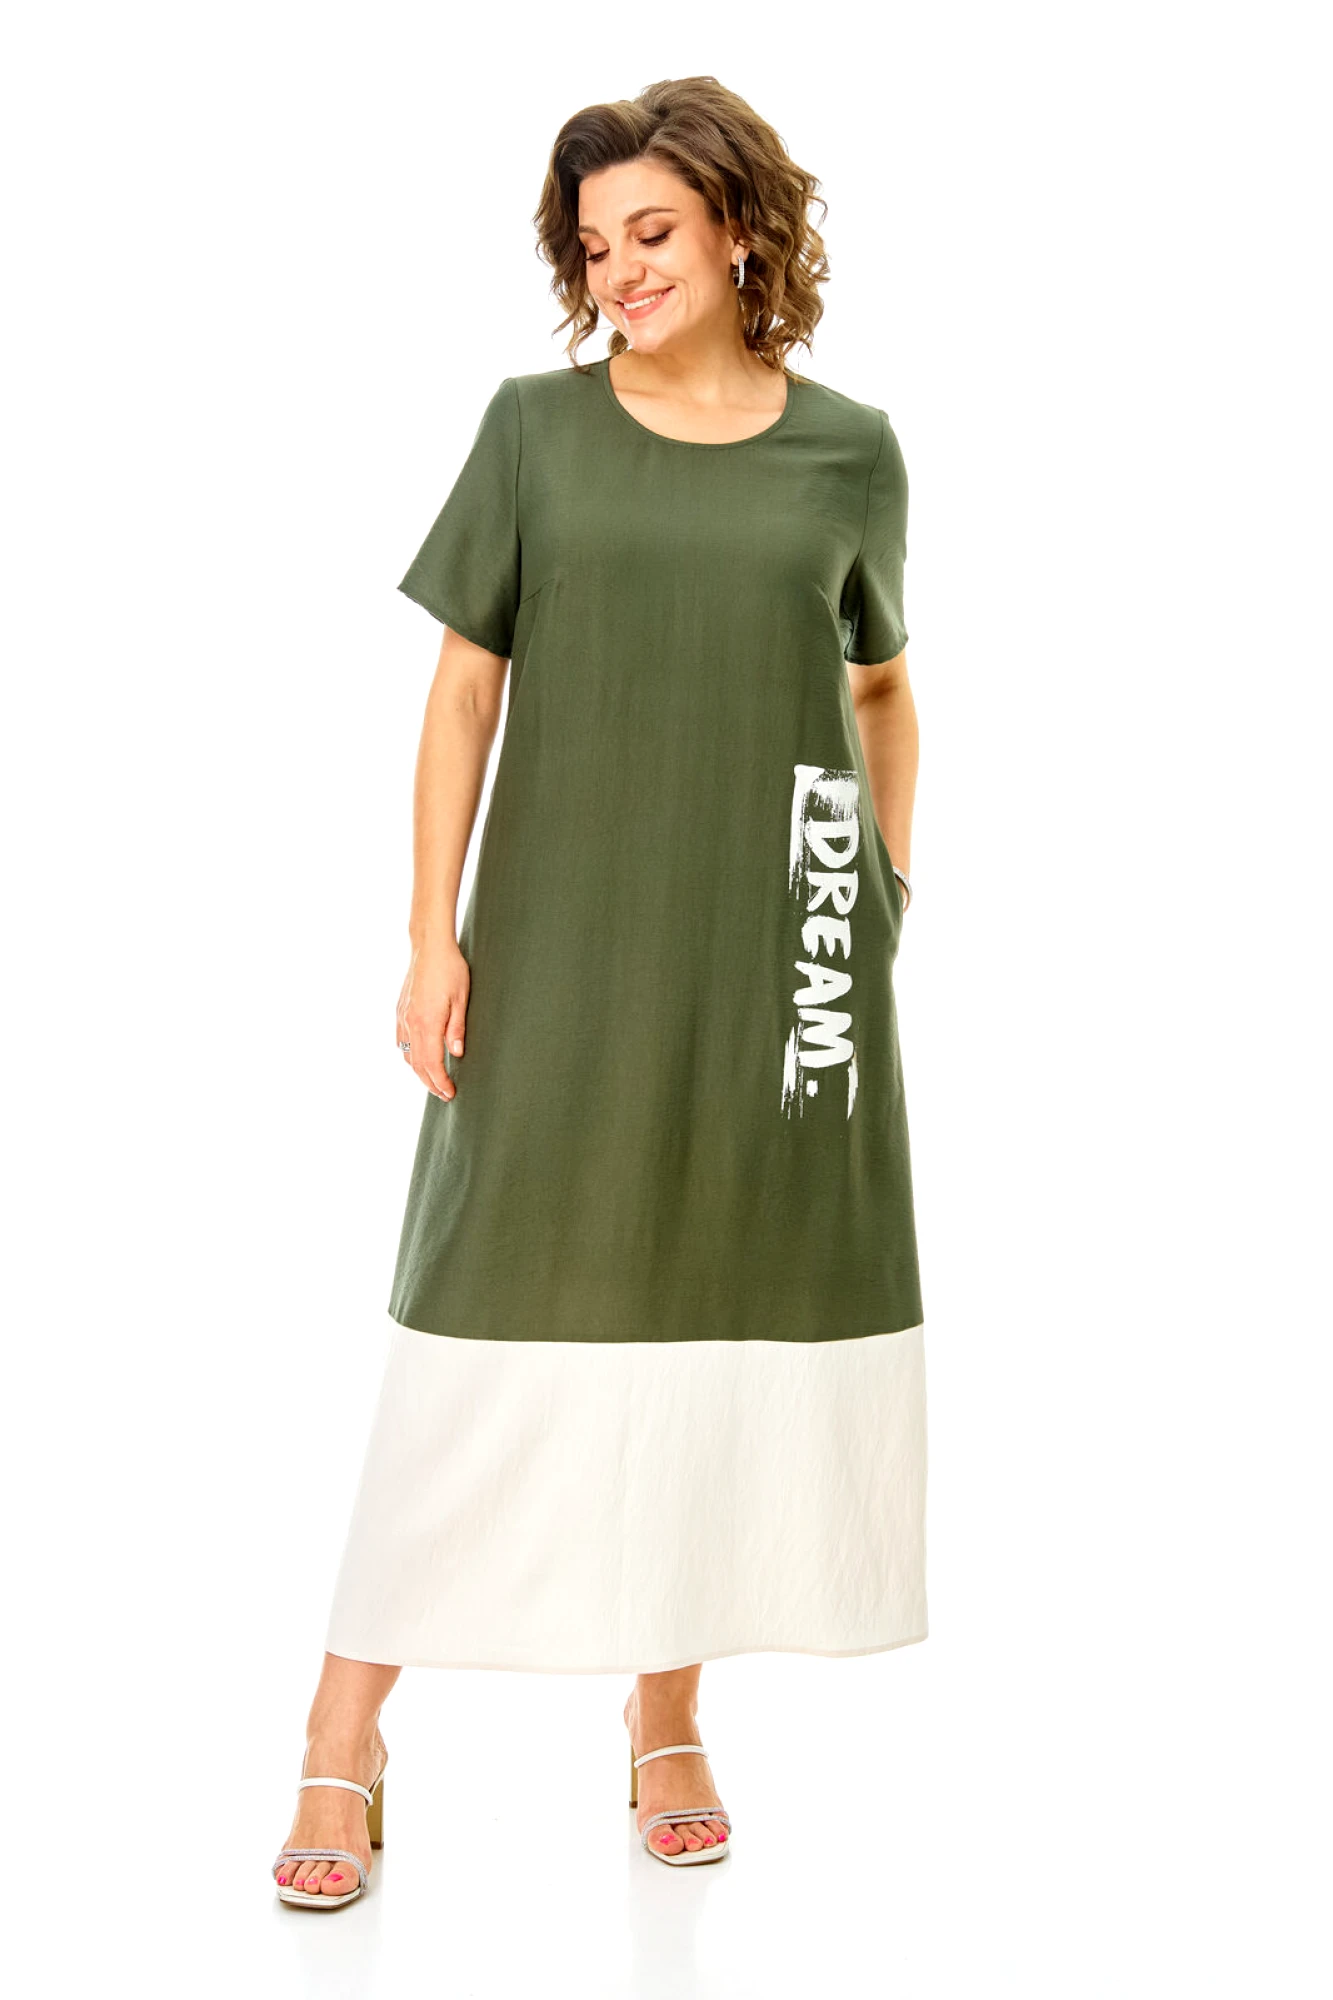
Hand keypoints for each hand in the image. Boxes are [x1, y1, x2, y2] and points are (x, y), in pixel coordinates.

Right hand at [396, 937, 469, 1100]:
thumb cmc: (450, 969)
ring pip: (407, 1054)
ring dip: (419, 1072)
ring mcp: (403, 1017)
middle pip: (418, 1064)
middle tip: (444, 1095)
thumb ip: (457, 1028)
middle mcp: (411, 1023)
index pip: (432, 1063)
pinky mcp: (400, 1011)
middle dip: (431, 1083)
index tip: (450, 1093)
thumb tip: (456, 1054)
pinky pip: (401, 1041)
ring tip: (433, 1081)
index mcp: (427, 1022)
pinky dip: (409, 1055)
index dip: (440, 1082)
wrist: (429, 947)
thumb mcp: (461, 999)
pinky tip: (417, 1058)